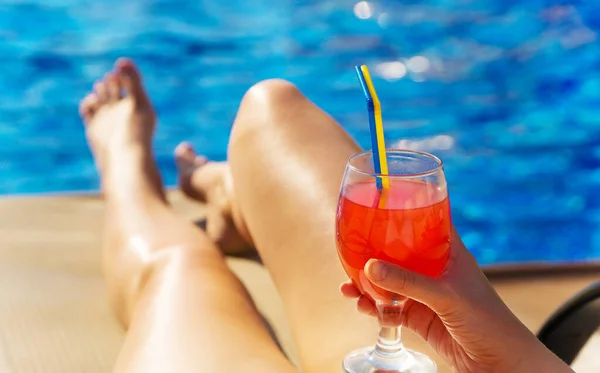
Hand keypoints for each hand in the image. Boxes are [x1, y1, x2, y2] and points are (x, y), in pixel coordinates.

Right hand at [340, 228, 572, 372]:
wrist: (499, 361)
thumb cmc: (487, 319)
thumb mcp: (446, 295)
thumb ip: (409, 282)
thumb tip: (370, 266)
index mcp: (448, 252)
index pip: (428, 222)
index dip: (407, 212)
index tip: (381, 205)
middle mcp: (435, 270)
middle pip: (400, 254)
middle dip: (375, 254)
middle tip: (352, 251)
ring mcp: (426, 294)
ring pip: (391, 283)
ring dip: (369, 285)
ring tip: (348, 286)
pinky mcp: (420, 317)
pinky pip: (391, 309)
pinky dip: (375, 308)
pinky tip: (363, 307)